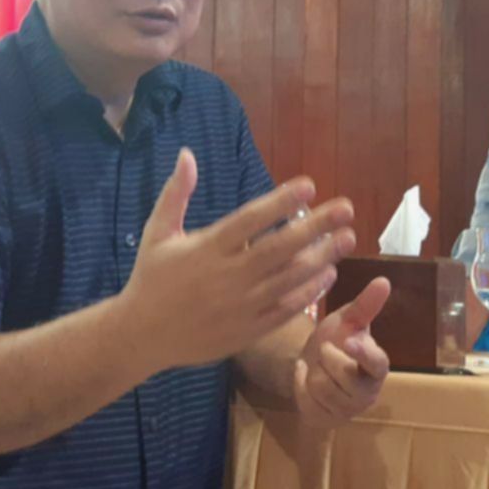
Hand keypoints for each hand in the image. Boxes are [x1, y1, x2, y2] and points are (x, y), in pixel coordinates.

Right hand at [118, 148, 357, 373]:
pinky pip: (284, 310)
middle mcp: (226, 276)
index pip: (250, 219)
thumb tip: (187, 153)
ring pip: (288, 279)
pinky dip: (308, 292)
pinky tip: (327, 275)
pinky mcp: (246, 330)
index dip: (281, 202)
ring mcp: (239, 306)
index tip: (309, 186)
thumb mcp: (157, 232)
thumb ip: (176, 193)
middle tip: (345, 208)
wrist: (142, 335)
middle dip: (316, 227)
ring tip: (346, 238)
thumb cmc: (150, 278)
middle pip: (279, 248)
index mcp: (206, 248)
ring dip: (321, 258)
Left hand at [293, 278, 390, 427]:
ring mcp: (348, 409)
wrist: (309, 364)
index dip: (364, 354)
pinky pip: (307, 400)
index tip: (351, 341)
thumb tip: (383, 280)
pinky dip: (301, 383)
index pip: (377, 363)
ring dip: (313, 370)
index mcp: (376, 365)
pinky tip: (306, 377)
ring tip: (318, 365)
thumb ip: (365, 304)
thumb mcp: (347, 320)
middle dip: (326, 356)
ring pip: (322, 387)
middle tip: (326, 349)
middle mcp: (367, 392)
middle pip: (341, 374)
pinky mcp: (326, 419)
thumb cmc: (335, 340)